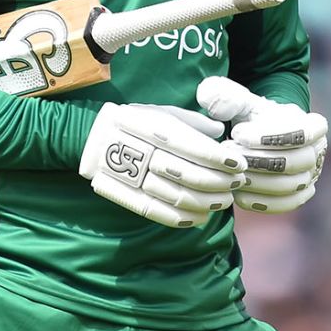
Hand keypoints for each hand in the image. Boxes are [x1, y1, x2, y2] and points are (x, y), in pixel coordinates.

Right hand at [79, 102, 247, 227]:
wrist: (91, 139)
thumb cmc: (133, 122)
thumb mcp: (159, 112)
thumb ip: (190, 121)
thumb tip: (219, 131)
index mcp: (153, 129)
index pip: (194, 148)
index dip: (220, 159)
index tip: (239, 164)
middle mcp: (144, 154)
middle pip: (190, 175)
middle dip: (220, 182)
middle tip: (237, 182)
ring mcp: (135, 179)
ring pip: (180, 198)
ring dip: (208, 202)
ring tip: (224, 200)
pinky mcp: (130, 199)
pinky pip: (162, 215)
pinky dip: (187, 219)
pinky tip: (203, 216)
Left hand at [196, 76, 327, 213]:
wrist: (253, 139)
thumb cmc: (248, 116)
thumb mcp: (237, 100)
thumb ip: (225, 97)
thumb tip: (219, 109)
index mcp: (312, 125)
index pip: (302, 132)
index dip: (270, 136)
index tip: (236, 133)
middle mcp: (317, 152)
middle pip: (296, 161)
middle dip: (259, 159)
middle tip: (229, 154)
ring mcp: (310, 176)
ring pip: (290, 185)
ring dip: (257, 180)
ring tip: (230, 171)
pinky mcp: (297, 196)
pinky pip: (284, 204)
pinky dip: (260, 201)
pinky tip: (237, 194)